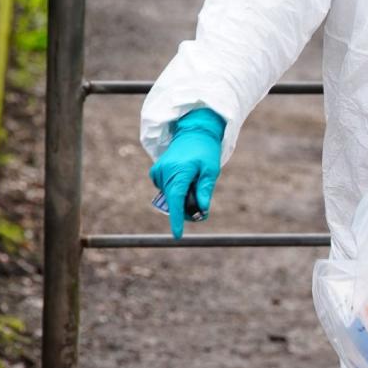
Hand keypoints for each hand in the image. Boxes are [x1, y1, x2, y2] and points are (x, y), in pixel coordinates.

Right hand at [148, 107, 225, 238]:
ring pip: (169, 196)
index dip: (177, 219)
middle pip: (173, 201)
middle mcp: (165, 172)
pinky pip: (165, 189)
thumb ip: (205, 190)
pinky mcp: (156, 172)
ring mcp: (158, 171)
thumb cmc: (205, 151)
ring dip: (180, 199)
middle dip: (185, 210)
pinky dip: (174, 191)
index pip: (177, 200)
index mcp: (180, 171)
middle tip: (200, 210)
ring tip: (194, 186)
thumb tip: (203, 210)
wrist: (194, 132)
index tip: (177, 235)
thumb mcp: (211, 170)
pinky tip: (184, 180)